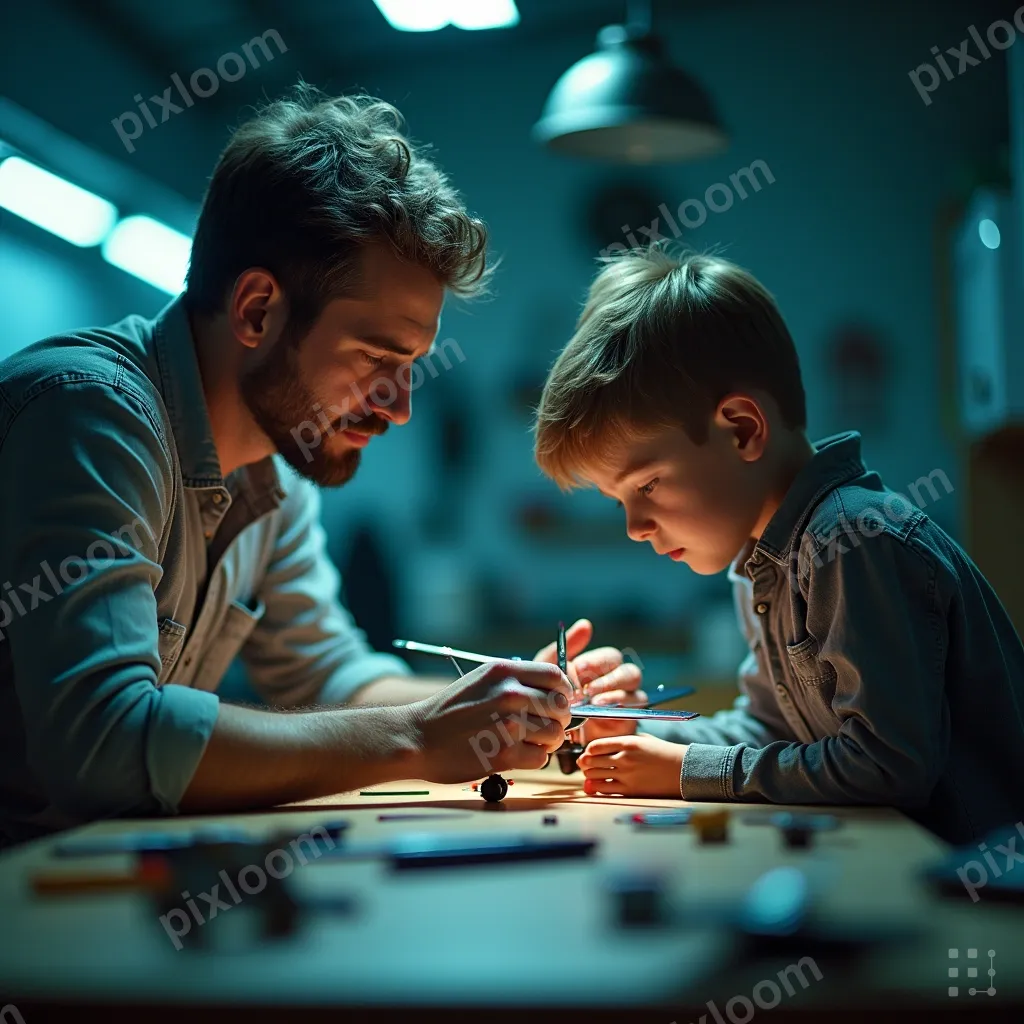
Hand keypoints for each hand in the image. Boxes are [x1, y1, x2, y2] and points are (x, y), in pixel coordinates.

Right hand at [407, 660, 572, 782]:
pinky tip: (514, 754)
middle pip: (561, 706)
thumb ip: (518, 681)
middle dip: (557, 719)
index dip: (563, 691)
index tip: (557, 702)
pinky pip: (541, 758)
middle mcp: (509, 693)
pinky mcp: (504, 753)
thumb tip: (557, 692)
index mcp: (504, 671)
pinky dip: (532, 759)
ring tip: (526, 742)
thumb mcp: (483, 680)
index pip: (556, 676)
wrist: (417, 737)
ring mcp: (508, 724)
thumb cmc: (451, 710)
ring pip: (555, 734)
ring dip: (546, 742)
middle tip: (543, 727)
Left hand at [533, 618, 646, 741]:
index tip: (579, 668)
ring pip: (637, 692)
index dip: (597, 661)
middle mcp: (616, 683)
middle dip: (609, 678)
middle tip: (587, 687)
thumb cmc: (551, 697)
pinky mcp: (627, 722)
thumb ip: (566, 647)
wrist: (551, 730)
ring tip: (593, 700)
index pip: (611, 657)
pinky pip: (634, 712)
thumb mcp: (551, 670)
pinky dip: (619, 709)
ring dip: (615, 693)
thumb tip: (586, 624)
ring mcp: (624, 703)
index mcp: (600, 668)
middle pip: (630, 672)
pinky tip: (599, 711)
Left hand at [576, 734, 687, 797]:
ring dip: (589, 774)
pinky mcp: (630, 791)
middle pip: (591, 761)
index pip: (595, 746)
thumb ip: (619, 742)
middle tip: (586, 763)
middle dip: (585, 763)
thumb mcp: (641, 739)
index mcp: (627, 743)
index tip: (589, 752)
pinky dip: (596, 787)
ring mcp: (627, 775)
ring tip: (592, 773)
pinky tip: (597, 784)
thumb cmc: (661, 752)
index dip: (588, 750)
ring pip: (595, 775)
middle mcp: (625, 758)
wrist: (681, 770)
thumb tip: (597, 749)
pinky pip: (604, 789)